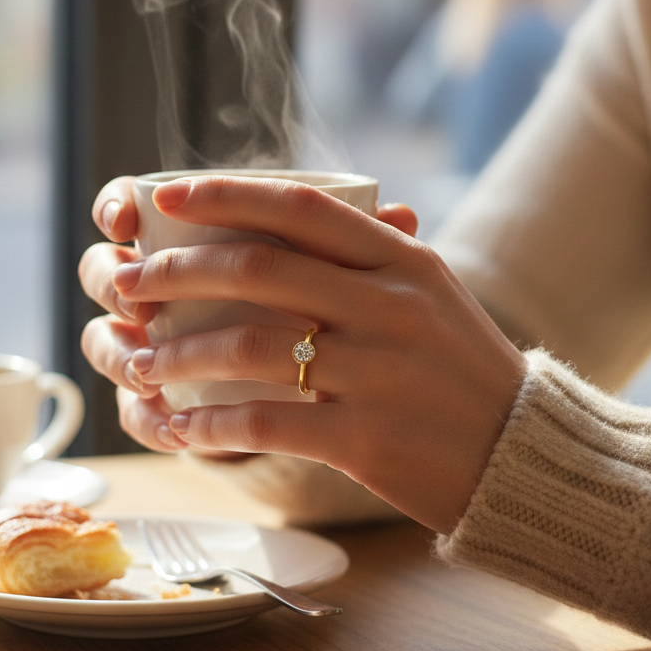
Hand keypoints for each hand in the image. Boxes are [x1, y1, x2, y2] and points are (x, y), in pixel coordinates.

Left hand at [79, 175, 525, 531]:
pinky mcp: (366, 439)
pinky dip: (210, 423)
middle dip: (177, 271)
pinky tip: (181, 426)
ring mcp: (379, 373)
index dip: (226, 195)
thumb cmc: (464, 367)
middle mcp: (391, 306)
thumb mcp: (432, 293)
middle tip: (130, 282)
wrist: (521, 454)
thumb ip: (370, 255)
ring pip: (249, 345)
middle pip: (259, 268)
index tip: (166, 196)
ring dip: (178, 352)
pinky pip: (265, 422)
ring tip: (141, 359)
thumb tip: (284, 221)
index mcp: (404, 261)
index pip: (302, 206)